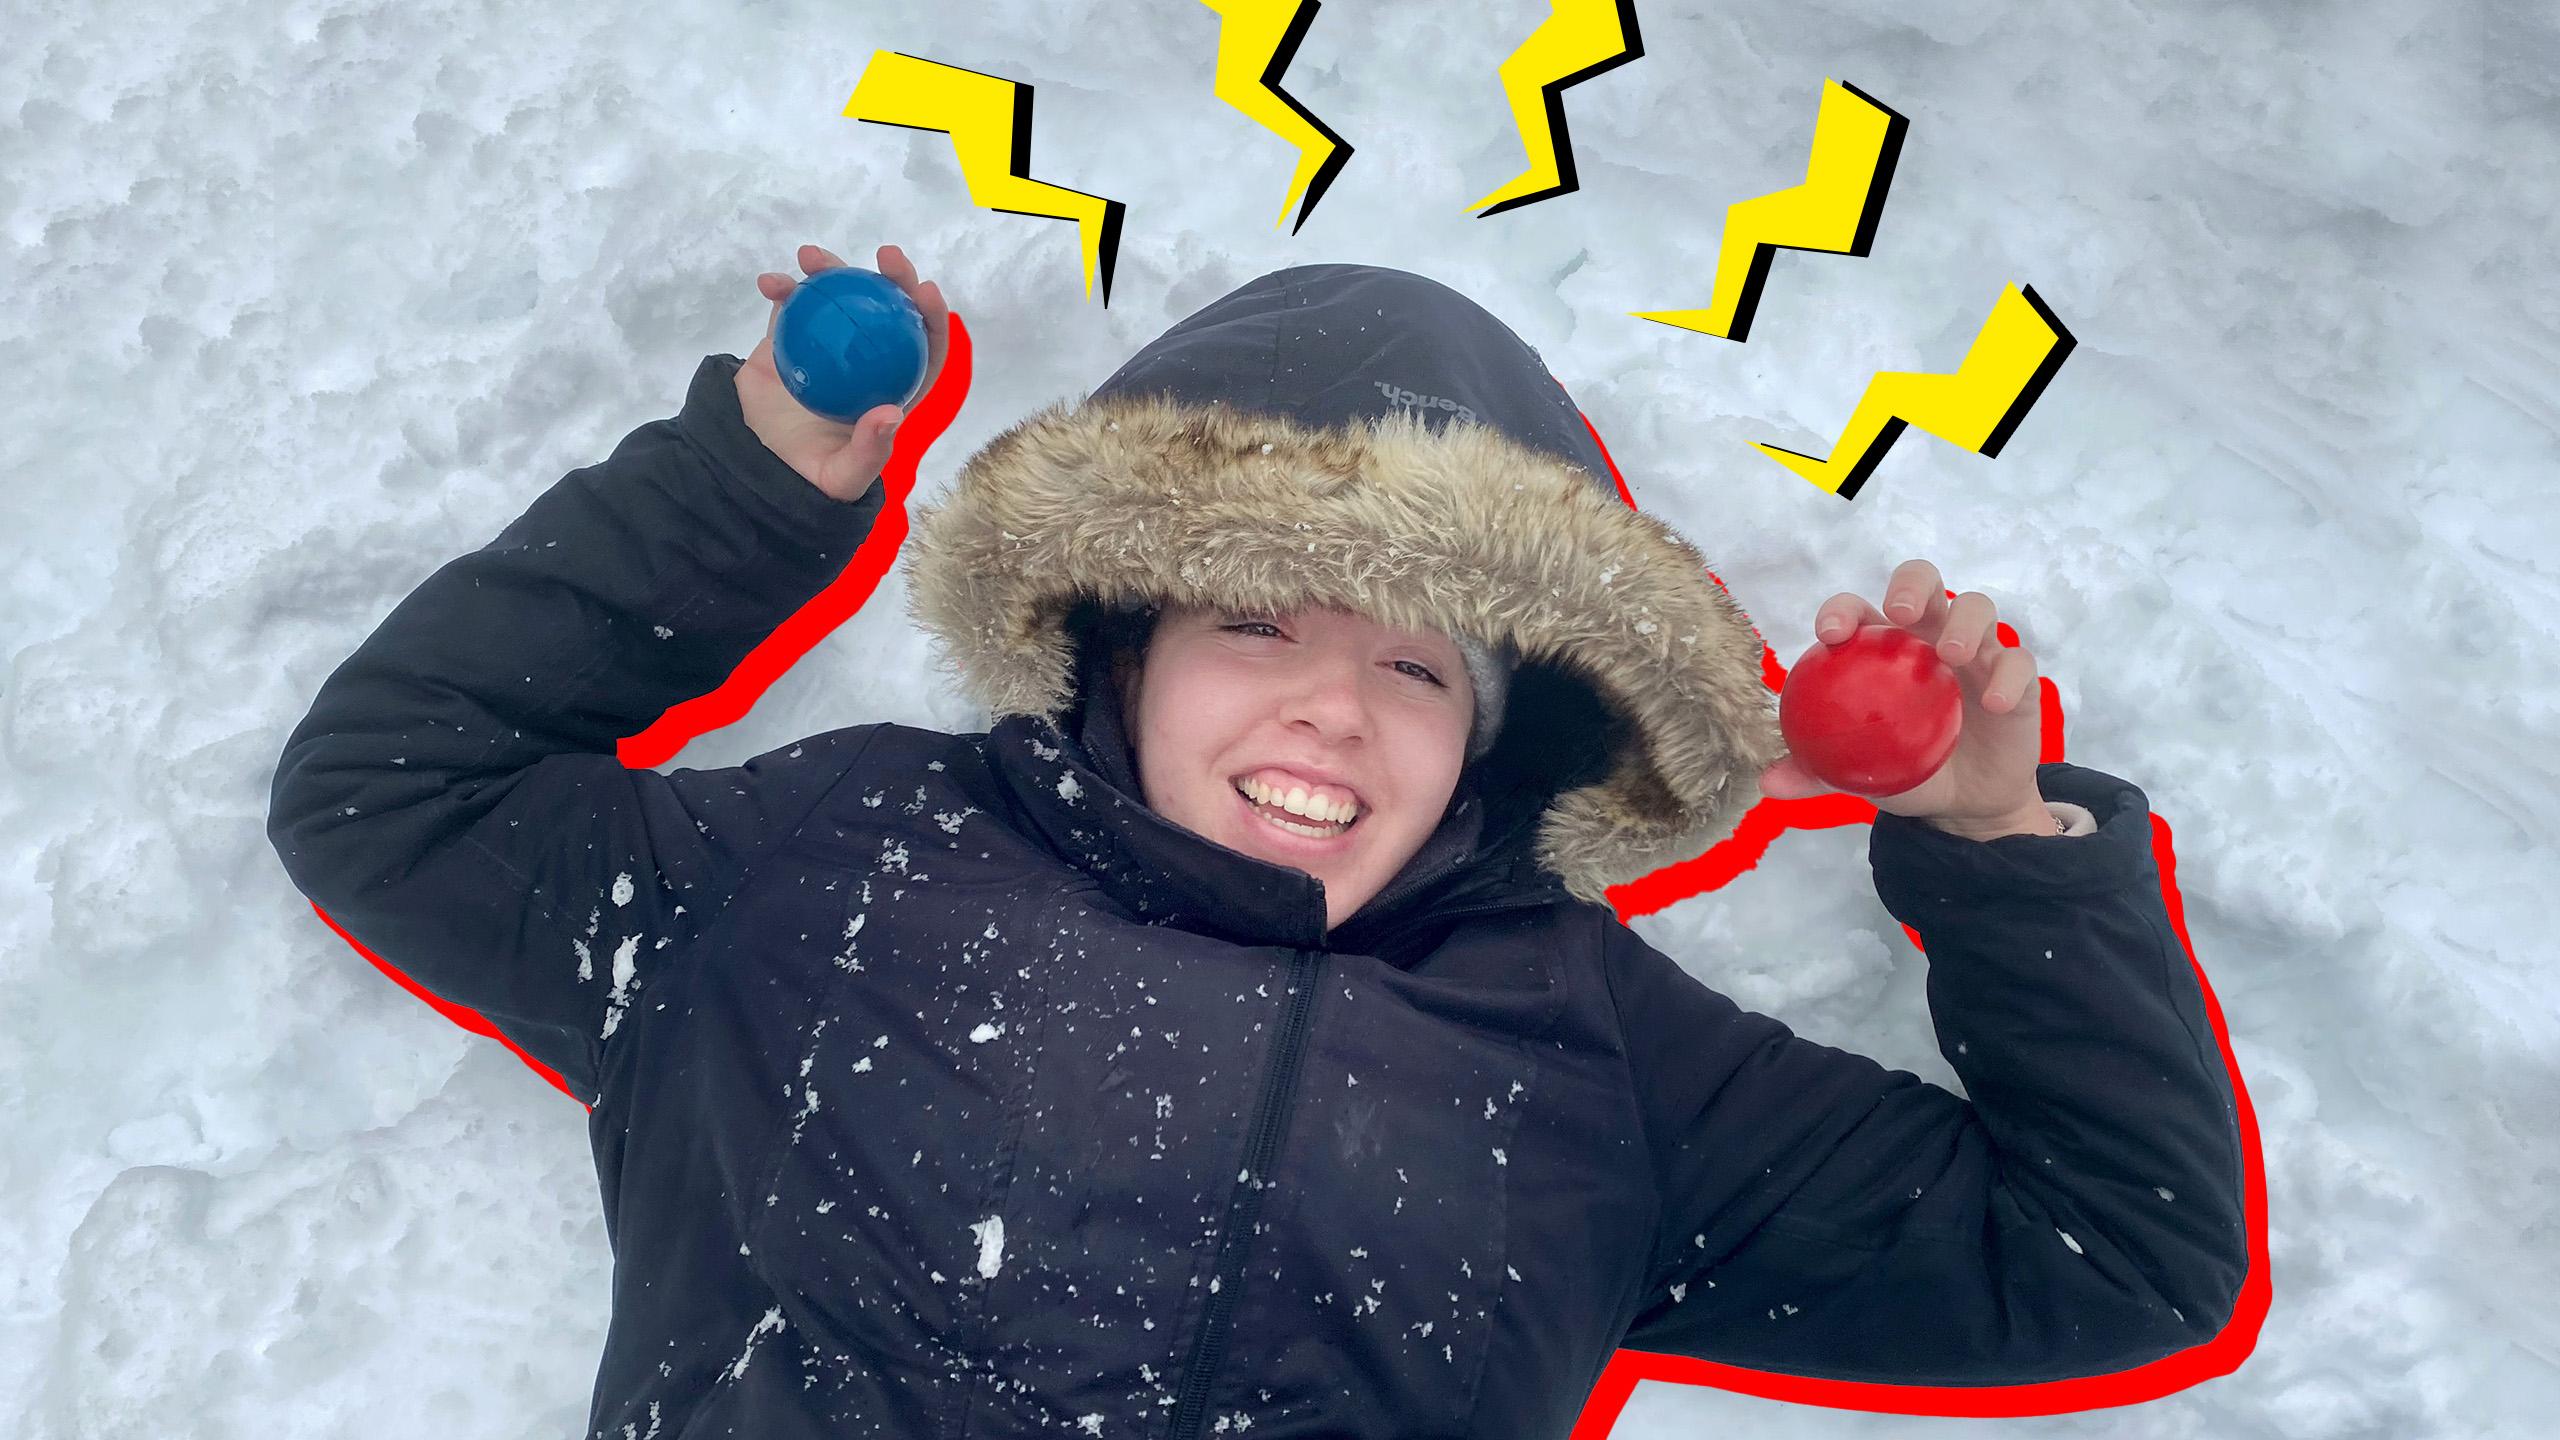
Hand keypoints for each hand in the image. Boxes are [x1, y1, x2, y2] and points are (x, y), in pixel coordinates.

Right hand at [736, 243, 950, 501]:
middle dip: (893, 278)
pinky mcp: (789, 339)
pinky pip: (789, 306)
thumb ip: (869, 450)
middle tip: (887, 256)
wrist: (752, 467)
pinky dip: (780, 289)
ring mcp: (827, 346)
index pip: (924, 350)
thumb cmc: (807, 476)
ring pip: (838, 298)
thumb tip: (890, 413)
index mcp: (891, 388)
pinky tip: (770, 282)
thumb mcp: (843, 476)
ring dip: (830, 270)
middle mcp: (865, 361)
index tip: (925, 291)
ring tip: (811, 257)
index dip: (931, 318)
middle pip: (887, 312)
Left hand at [1758, 558, 2049, 836]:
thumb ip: (1817, 773)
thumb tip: (1769, 784)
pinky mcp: (2015, 678)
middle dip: (1911, 585)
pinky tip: (1992, 704)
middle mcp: (1929, 637)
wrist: (1964, 806)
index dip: (1842, 610)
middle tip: (1901, 613)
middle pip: (1923, 582)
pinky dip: (2008, 677)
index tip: (1830, 634)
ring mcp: (1976, 652)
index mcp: (1884, 649)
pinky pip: (2018, 664)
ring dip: (1963, 624)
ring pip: (1976, 608)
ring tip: (1950, 656)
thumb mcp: (1858, 775)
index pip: (1860, 611)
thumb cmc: (1906, 772)